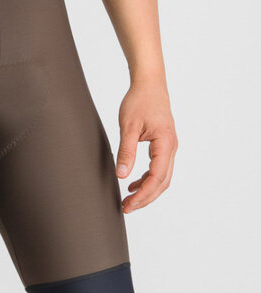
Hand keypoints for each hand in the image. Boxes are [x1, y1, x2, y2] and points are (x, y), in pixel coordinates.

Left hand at [116, 78, 177, 211]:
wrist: (149, 84)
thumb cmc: (139, 101)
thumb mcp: (128, 126)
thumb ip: (126, 151)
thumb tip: (121, 175)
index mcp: (165, 144)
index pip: (156, 177)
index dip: (143, 194)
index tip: (128, 204)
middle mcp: (171, 148)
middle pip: (162, 182)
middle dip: (146, 198)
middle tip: (127, 208)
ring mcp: (170, 147)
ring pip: (162, 177)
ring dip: (147, 190)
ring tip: (129, 199)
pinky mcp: (164, 144)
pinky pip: (159, 168)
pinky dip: (148, 179)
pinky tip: (133, 183)